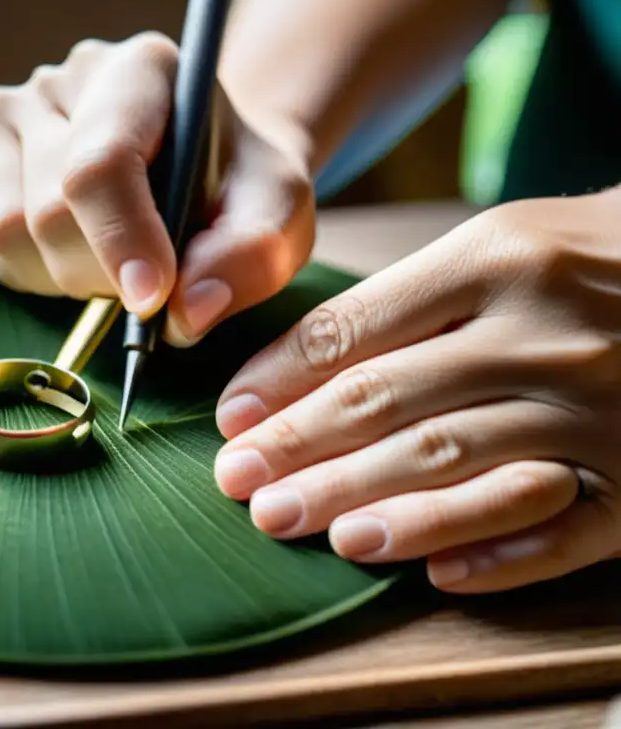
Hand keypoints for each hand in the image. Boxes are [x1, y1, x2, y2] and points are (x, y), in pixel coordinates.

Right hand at [0, 32, 314, 346]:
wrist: (194, 167)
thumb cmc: (236, 186)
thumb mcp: (278, 212)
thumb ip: (251, 255)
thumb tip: (185, 313)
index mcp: (141, 72)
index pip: (102, 164)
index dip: (121, 242)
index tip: (150, 300)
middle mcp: (62, 83)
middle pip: (48, 212)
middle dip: (98, 275)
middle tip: (143, 280)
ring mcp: (2, 117)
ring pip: (2, 231)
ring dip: (58, 277)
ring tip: (105, 261)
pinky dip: (9, 267)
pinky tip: (58, 255)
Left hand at [213, 188, 620, 592]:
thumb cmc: (586, 260)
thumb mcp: (501, 244)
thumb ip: (407, 300)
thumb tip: (294, 368)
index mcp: (494, 260)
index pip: (354, 332)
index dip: (279, 380)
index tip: (231, 418)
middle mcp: (543, 335)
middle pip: (387, 404)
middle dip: (298, 449)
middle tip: (238, 484)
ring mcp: (598, 410)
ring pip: (457, 468)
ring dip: (369, 504)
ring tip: (300, 525)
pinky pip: (561, 528)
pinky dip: (494, 553)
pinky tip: (431, 571)